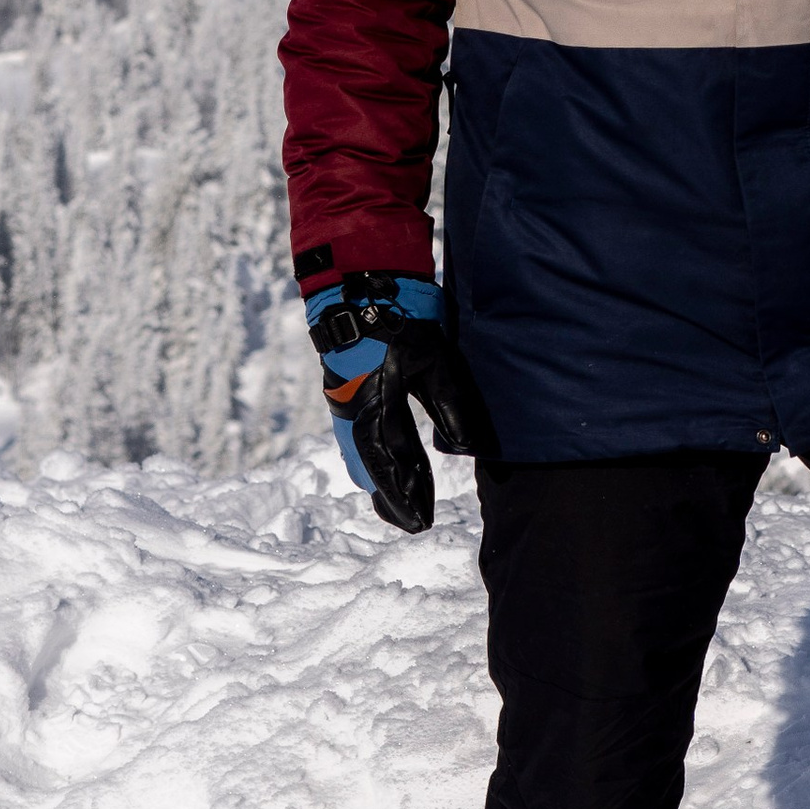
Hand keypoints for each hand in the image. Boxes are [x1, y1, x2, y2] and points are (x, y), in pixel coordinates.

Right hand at [308, 275, 491, 531]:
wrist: (359, 286)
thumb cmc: (400, 319)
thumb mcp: (434, 360)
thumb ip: (449, 404)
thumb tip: (463, 447)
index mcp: (377, 406)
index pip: (392, 464)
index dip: (406, 495)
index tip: (421, 522)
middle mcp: (355, 412)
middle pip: (373, 467)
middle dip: (393, 495)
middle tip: (411, 521)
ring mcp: (346, 403)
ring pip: (362, 454)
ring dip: (379, 478)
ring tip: (394, 504)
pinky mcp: (346, 392)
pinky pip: (356, 437)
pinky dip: (369, 458)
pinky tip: (373, 469)